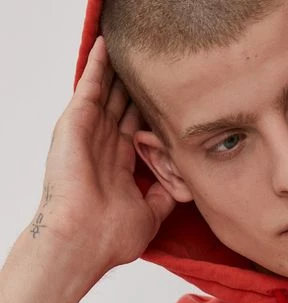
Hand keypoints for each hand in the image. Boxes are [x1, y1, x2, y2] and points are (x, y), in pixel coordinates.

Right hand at [31, 36, 176, 295]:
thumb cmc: (110, 237)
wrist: (84, 240)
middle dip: (134, 88)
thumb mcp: (150, 216)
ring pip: (107, 93)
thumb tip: (180, 188)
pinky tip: (105, 45)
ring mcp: (87, 135)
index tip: (166, 99)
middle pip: (122, 108)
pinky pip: (88, 87)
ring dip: (118, 72)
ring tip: (129, 47)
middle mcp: (102, 149)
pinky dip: (96, 66)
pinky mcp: (75, 125)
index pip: (136, 131)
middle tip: (151, 66)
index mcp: (118, 167)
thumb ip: (163, 197)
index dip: (149, 114)